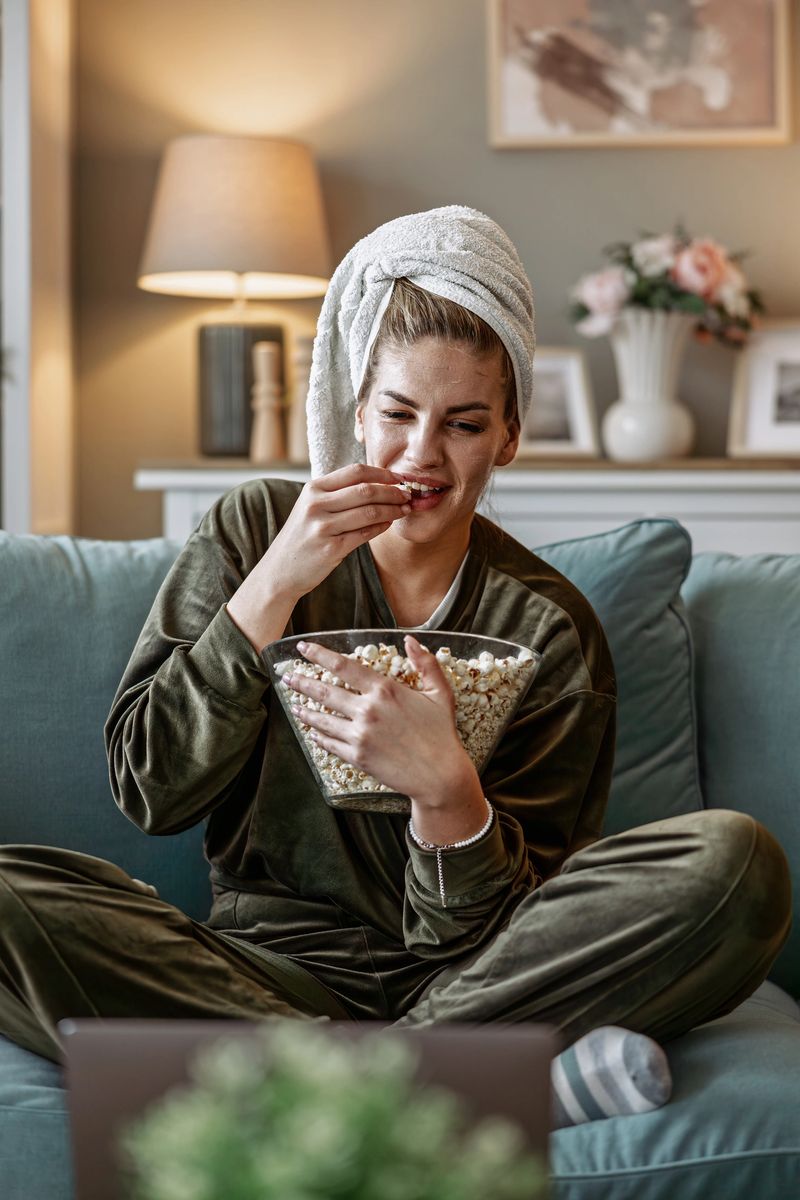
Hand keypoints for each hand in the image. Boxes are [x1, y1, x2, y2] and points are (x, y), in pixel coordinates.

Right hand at [257, 463, 410, 600]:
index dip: (382, 473)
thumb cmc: (301, 537)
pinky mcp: (331, 549)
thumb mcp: (311, 507)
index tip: (399, 478)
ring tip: (405, 509)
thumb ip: (336, 493)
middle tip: (408, 495)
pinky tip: (389, 524)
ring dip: (393, 510)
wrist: (280, 571)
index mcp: (313, 489)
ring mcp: (323, 527)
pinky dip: (382, 527)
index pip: (355, 471)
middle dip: (393, 492)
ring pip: (370, 512)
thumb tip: (376, 483)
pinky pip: (365, 533)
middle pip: (366, 490)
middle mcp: (316, 505)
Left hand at [284, 634, 472, 802]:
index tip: (303, 647)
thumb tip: (409, 640)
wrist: (439, 775)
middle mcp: (367, 710)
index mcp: (385, 690)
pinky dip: (318, 736)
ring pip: (322, 719)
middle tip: (287, 677)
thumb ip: (425, 663)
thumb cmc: (441, 733)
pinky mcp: (357, 756)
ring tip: (295, 706)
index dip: (319, 654)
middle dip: (302, 682)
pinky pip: (330, 744)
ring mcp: (359, 735)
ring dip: (305, 711)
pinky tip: (313, 732)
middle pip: (324, 691)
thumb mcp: (440, 693)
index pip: (343, 666)